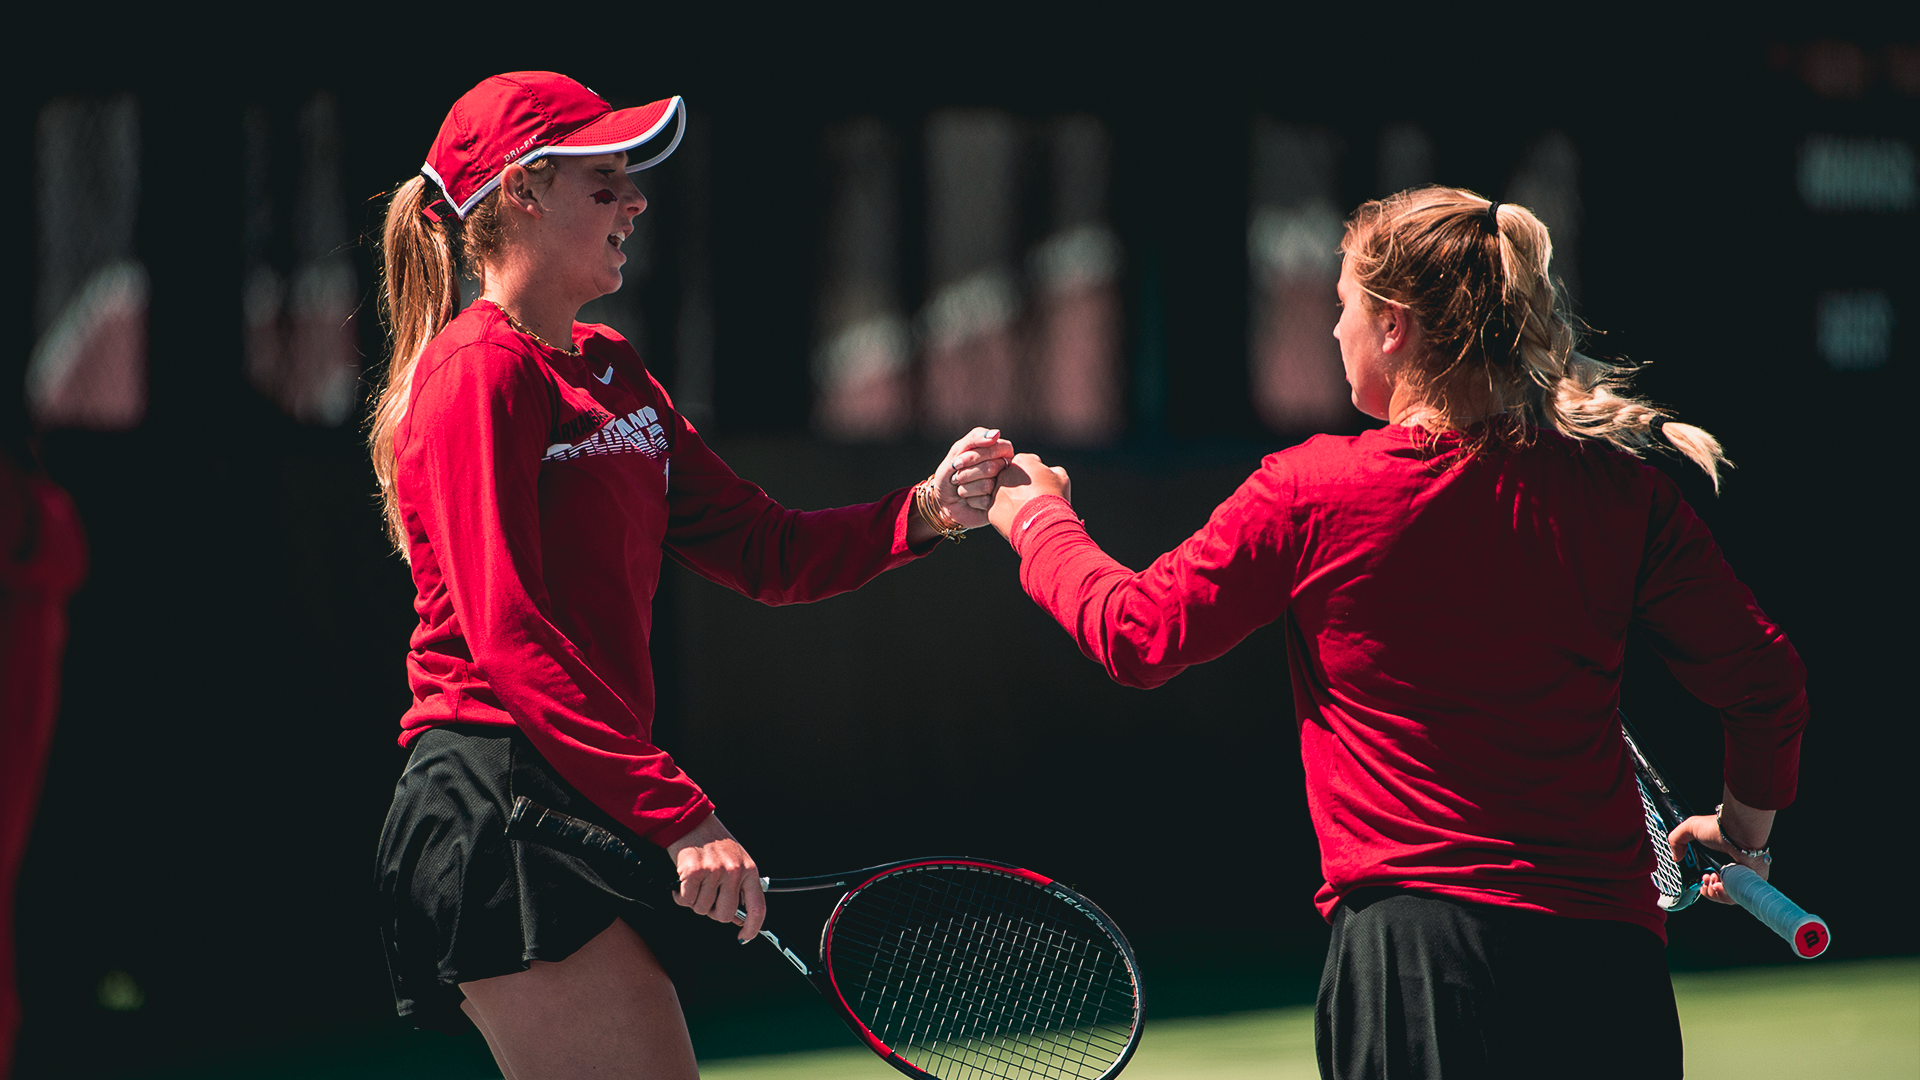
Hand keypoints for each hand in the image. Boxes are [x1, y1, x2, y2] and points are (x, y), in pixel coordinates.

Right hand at [665, 814, 764, 939]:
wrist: (690, 820)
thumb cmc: (713, 841)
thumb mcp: (736, 860)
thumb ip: (740, 888)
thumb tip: (740, 919)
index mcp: (749, 870)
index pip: (757, 908)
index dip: (752, 928)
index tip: (744, 937)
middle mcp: (734, 871)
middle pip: (724, 915)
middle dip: (712, 911)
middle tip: (706, 896)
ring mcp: (714, 872)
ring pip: (702, 909)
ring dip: (694, 901)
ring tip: (695, 883)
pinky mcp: (694, 872)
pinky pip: (686, 900)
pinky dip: (680, 896)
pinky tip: (682, 883)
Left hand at [928, 427, 1016, 529]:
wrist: (943, 501)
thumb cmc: (951, 472)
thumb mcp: (957, 451)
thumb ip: (975, 438)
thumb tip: (996, 434)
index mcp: (1001, 452)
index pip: (999, 448)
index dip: (975, 456)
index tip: (956, 462)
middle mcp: (1006, 470)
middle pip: (991, 467)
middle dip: (966, 472)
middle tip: (956, 477)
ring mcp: (1004, 489)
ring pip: (987, 485)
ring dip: (965, 487)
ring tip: (962, 488)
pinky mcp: (999, 506)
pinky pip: (985, 501)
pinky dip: (970, 500)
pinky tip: (969, 500)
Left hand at [988, 453, 1071, 538]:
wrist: (1044, 525)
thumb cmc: (1054, 499)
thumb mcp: (1061, 478)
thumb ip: (1052, 470)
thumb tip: (1050, 472)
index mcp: (1021, 462)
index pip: (1027, 463)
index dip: (1036, 474)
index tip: (1042, 484)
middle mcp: (1004, 474)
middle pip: (1012, 478)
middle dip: (1020, 486)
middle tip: (1033, 498)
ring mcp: (995, 493)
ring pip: (1003, 495)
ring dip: (1012, 500)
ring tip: (1028, 511)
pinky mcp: (991, 510)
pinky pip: (999, 511)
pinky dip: (1007, 515)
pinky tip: (1019, 520)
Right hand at [1667, 788, 1774, 904]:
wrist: (1738, 833)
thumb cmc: (1719, 828)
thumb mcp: (1690, 828)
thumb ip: (1677, 840)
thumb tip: (1676, 857)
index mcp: (1721, 858)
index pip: (1713, 877)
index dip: (1705, 881)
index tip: (1701, 877)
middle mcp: (1732, 868)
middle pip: (1719, 889)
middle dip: (1708, 888)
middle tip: (1705, 880)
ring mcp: (1741, 876)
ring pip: (1726, 895)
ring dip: (1714, 892)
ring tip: (1711, 883)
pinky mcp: (1748, 882)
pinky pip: (1734, 896)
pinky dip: (1723, 895)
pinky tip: (1718, 886)